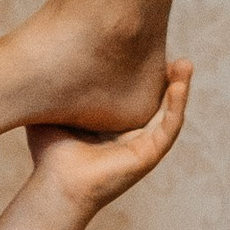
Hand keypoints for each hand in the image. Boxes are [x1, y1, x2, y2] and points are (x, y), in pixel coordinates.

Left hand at [25, 61, 191, 218]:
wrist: (54, 185)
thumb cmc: (49, 154)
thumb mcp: (52, 109)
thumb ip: (54, 87)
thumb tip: (44, 55)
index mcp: (114, 124)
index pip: (137, 93)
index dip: (144, 70)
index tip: (144, 44)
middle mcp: (132, 133)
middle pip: (159, 99)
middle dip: (168, 75)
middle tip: (167, 48)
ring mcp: (143, 144)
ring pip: (170, 111)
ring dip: (180, 86)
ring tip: (185, 63)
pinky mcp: (150, 155)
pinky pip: (170, 127)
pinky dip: (177, 105)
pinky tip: (179, 85)